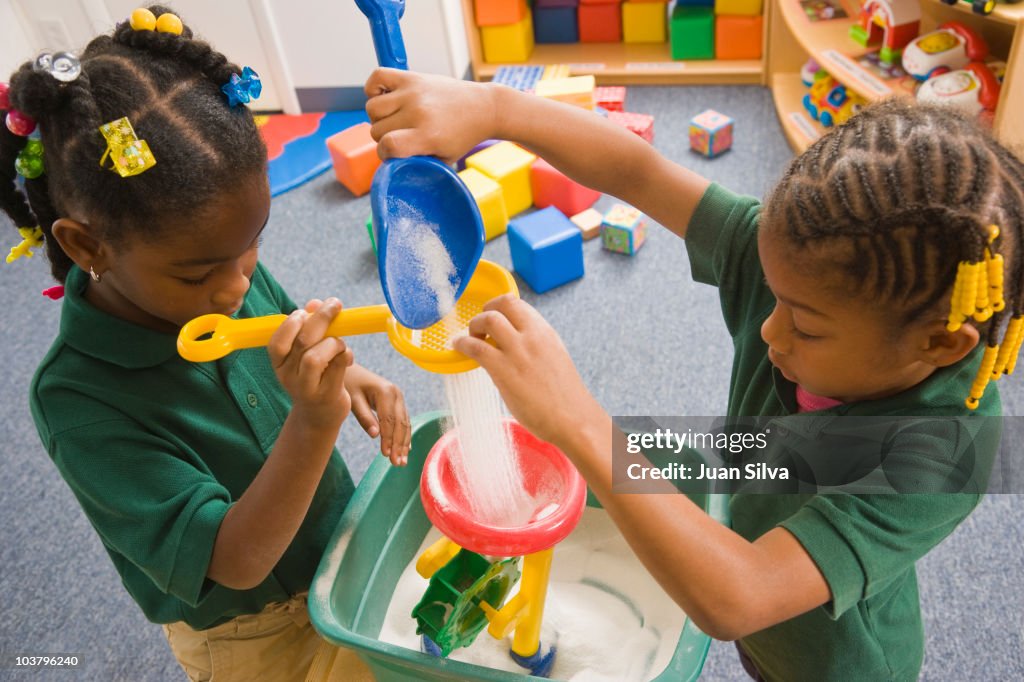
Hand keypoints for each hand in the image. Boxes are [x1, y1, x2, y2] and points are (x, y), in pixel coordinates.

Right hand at [269, 298, 352, 430]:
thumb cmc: (314, 377)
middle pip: (302, 342)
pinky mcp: (328, 395)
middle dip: (321, 317)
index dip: (291, 322)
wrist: (319, 416)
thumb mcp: (305, 354)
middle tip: (335, 305)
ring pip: (316, 357)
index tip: (306, 311)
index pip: (277, 341)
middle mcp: (289, 377)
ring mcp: (307, 388)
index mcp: (279, 364)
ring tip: (339, 343)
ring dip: (333, 342)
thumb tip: (316, 303)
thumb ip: (309, 328)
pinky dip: (346, 354)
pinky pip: (338, 366)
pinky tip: (347, 357)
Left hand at [345, 365, 411, 465]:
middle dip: (399, 445)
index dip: (388, 439)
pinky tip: (405, 449)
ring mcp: (399, 397)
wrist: (347, 368)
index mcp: (385, 392)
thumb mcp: (352, 400)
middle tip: (397, 464)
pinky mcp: (398, 401)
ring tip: (401, 462)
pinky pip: (404, 420)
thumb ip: (364, 416)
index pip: (389, 420)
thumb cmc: (348, 384)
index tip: (386, 455)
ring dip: (404, 443)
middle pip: (400, 423)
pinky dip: (404, 435)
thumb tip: (376, 435)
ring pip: (405, 423)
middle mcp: (396, 393)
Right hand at [364, 68, 498, 163]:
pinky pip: (377, 77)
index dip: (385, 154)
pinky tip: (385, 97)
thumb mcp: (444, 158)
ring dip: (378, 116)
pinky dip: (373, 87)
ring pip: (372, 107)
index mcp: (427, 135)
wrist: (483, 108)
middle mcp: (418, 112)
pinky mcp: (412, 77)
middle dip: (384, 136)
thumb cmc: (462, 136)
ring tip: (394, 118)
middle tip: (400, 135)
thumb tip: (391, 162)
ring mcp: (413, 92)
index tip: (393, 153)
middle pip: (377, 128)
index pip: (387, 145)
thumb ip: (417, 162)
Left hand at [453, 296, 603, 449]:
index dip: (498, 306)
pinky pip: (476, 347)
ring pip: (488, 319)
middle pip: (502, 303)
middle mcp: (533, 336)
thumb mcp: (553, 357)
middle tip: (479, 327)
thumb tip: (512, 342)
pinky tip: (459, 347)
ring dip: (473, 325)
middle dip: (485, 310)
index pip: (517, 302)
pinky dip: (463, 343)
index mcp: (545, 332)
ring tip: (470, 339)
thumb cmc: (563, 396)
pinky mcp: (504, 371)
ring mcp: (518, 352)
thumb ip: (534, 345)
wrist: (573, 419)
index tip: (492, 317)